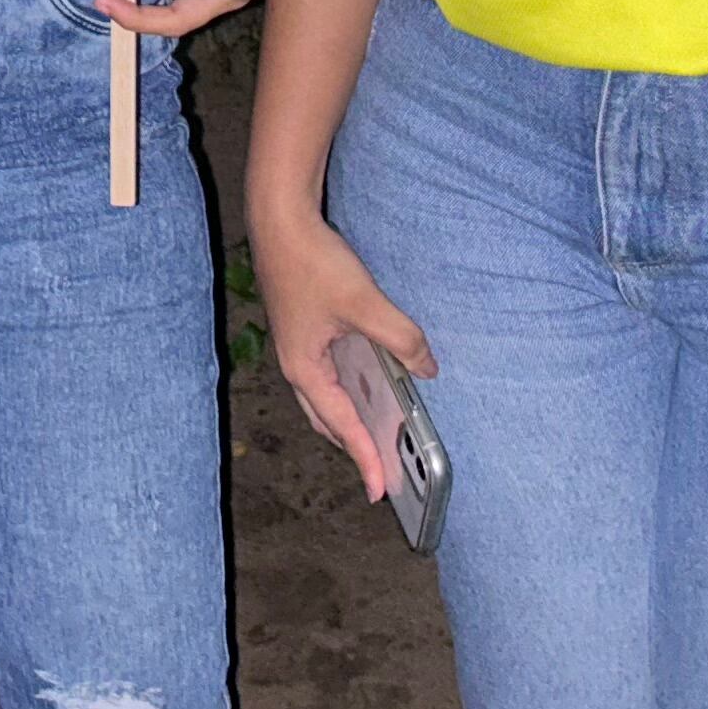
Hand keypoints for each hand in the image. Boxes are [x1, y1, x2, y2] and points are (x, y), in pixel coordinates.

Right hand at [253, 207, 432, 503]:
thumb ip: (400, 338)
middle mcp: (298, 365)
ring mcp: (299, 347)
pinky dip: (352, 386)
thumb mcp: (363, 303)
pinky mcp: (305, 328)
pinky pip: (331, 372)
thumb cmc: (311, 261)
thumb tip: (428, 368)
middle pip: (329, 420)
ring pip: (329, 396)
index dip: (365, 457)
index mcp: (305, 369)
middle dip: (356, 446)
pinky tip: (375, 377)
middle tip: (385, 469)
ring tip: (383, 432)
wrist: (279, 219)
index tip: (381, 489)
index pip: (342, 426)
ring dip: (354, 416)